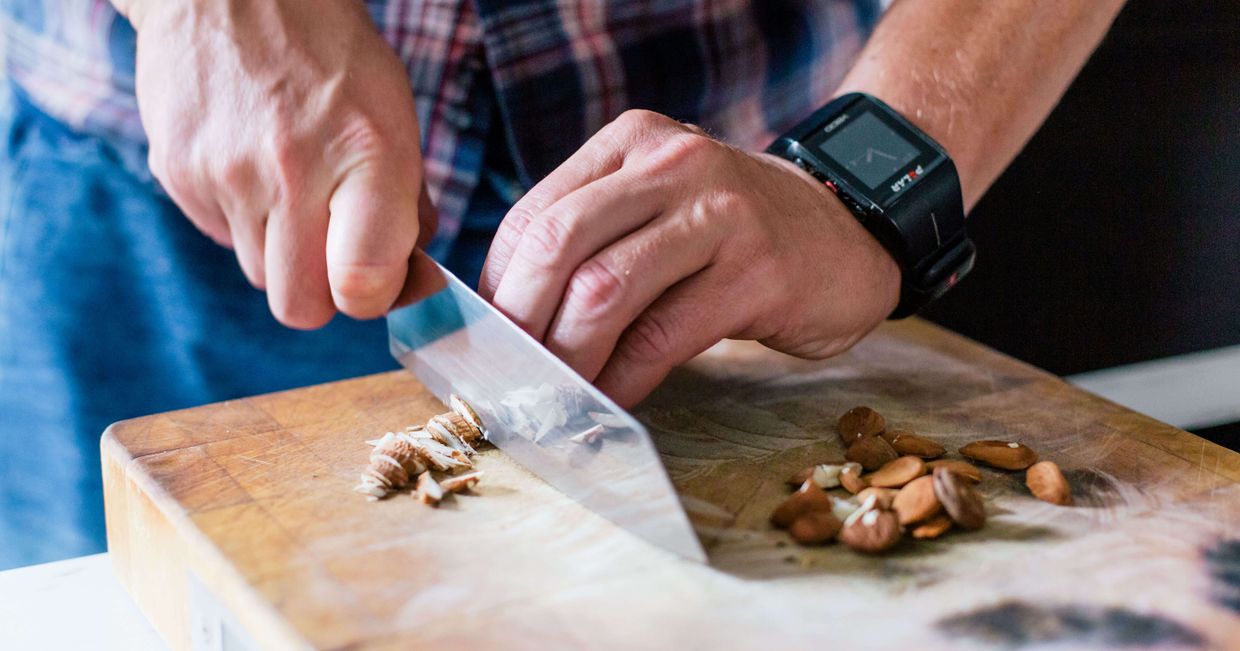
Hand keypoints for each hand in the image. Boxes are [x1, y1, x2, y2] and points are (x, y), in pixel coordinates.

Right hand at [124, 0, 437, 327]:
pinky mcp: (178, 172)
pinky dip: (244, 220)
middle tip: (336, 251)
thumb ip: (407, 204)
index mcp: (366, 156)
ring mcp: (226, 174)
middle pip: (299, 306)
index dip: (374, 298)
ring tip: (294, 190)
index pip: (361, 285)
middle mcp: (292, 172)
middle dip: (324, 293)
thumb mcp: (395, 116)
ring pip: (259, 274)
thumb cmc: (331, 57)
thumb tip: (408, 276)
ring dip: (283, 254)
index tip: (382, 280)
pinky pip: (221, 235)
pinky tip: (254, 168)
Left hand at [480, 110, 900, 406]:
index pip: (535, 214)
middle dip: (520, 321)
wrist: (850, 234)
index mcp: (633, 143)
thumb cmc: (736, 234)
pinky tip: (609, 400)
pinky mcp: (757, 272)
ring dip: (567, 358)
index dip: (497, 285)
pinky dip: (622, 380)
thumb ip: (594, 240)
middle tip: (511, 374)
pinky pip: (661, 338)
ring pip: (604, 291)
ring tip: (556, 396)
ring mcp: (719, 215)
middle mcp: (672, 164)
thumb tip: (509, 318)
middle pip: (558, 244)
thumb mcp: (660, 207)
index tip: (489, 339)